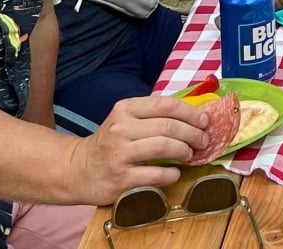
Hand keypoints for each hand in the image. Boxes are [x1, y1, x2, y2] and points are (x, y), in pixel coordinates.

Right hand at [68, 95, 209, 204]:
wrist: (78, 170)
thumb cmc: (110, 142)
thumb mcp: (126, 120)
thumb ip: (153, 115)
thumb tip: (194, 116)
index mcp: (125, 109)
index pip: (165, 105)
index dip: (190, 112)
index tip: (205, 121)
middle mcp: (121, 128)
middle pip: (168, 126)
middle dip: (192, 133)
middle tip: (203, 141)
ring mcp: (119, 154)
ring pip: (163, 146)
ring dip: (184, 151)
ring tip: (189, 155)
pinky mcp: (120, 178)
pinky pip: (155, 174)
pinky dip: (171, 173)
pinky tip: (175, 173)